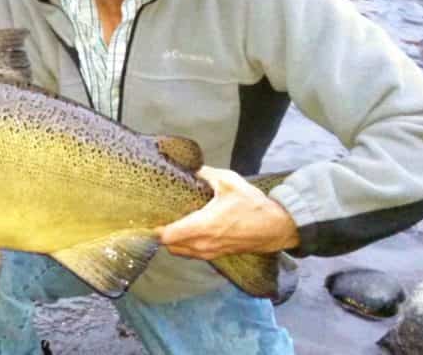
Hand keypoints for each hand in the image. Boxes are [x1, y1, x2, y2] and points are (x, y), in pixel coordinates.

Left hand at [154, 166, 298, 259]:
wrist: (276, 227)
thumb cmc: (253, 205)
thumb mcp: (229, 181)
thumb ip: (205, 173)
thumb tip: (189, 167)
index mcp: (204, 225)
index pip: (169, 236)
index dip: (155, 229)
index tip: (146, 218)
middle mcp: (204, 243)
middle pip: (170, 246)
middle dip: (161, 234)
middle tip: (156, 218)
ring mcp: (211, 252)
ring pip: (181, 252)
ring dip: (173, 242)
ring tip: (169, 224)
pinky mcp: (218, 255)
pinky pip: (193, 254)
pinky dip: (184, 246)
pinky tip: (185, 231)